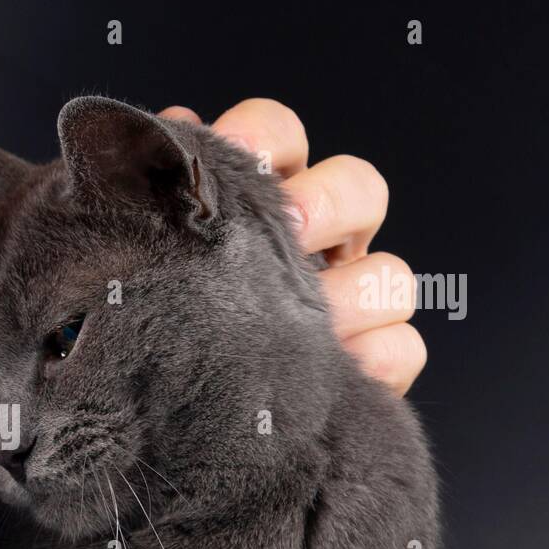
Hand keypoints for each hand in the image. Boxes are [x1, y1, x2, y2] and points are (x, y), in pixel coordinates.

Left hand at [159, 100, 424, 394]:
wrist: (170, 415)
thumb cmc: (159, 323)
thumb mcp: (145, 260)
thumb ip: (153, 203)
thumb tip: (167, 133)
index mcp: (259, 201)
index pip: (278, 135)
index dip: (265, 138)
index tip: (237, 160)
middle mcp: (316, 241)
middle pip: (358, 187)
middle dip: (328, 203)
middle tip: (290, 234)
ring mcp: (351, 301)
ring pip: (390, 271)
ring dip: (350, 293)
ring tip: (295, 326)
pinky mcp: (371, 363)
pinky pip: (403, 345)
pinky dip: (376, 355)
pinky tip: (327, 369)